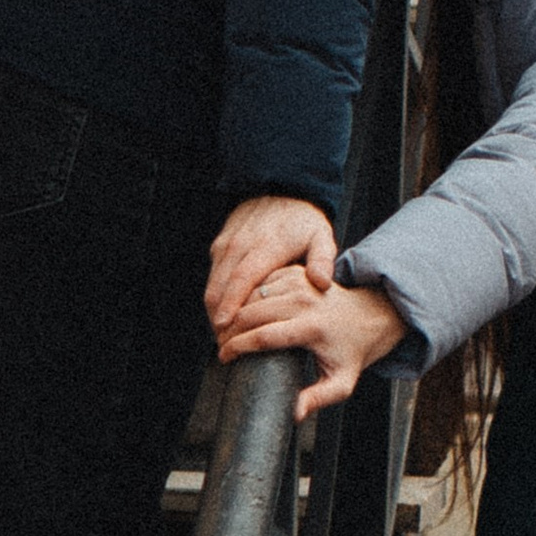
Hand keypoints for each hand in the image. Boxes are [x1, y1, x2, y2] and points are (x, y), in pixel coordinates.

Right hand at [207, 197, 335, 343]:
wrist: (281, 191)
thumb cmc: (304, 222)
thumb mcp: (321, 237)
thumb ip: (322, 261)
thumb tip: (322, 284)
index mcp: (267, 246)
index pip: (242, 278)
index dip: (231, 304)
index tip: (224, 327)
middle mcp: (241, 244)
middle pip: (221, 286)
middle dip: (218, 316)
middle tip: (225, 345)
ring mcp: (227, 244)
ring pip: (213, 283)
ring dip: (214, 310)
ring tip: (223, 337)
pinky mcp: (220, 245)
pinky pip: (213, 276)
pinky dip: (216, 297)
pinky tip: (224, 317)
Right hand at [216, 270, 407, 420]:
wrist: (369, 316)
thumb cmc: (352, 352)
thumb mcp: (340, 382)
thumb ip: (317, 399)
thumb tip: (294, 414)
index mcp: (312, 327)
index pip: (263, 336)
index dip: (237, 348)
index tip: (224, 358)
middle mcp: (304, 301)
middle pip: (251, 313)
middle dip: (229, 331)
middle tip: (220, 347)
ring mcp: (299, 283)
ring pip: (252, 295)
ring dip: (233, 312)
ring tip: (224, 333)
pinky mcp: (294, 273)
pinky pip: (259, 282)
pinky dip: (244, 297)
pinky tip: (238, 313)